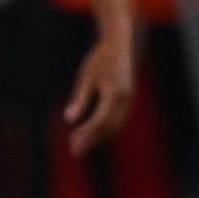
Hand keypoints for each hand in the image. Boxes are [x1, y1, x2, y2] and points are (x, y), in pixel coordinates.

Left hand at [64, 31, 134, 154]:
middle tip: (74, 151)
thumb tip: (69, 120)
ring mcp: (129, 101)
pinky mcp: (127, 100)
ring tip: (80, 146)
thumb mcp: (86, 77)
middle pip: (109, 127)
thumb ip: (80, 99)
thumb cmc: (99, 60)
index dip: (87, 134)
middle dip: (92, 140)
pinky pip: (117, 120)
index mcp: (115, 94)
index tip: (73, 143)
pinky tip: (91, 134)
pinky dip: (105, 129)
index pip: (100, 121)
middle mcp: (126, 100)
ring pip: (115, 126)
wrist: (118, 46)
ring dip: (98, 137)